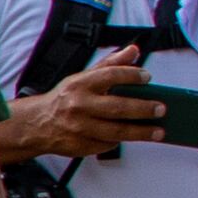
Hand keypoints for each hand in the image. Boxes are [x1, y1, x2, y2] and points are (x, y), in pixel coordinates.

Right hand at [0, 48, 162, 162]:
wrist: (37, 124)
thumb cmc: (63, 100)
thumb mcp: (83, 77)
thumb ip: (110, 64)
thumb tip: (133, 51)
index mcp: (79, 85)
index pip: (110, 75)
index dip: (131, 75)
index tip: (147, 78)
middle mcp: (78, 106)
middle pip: (118, 107)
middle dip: (143, 109)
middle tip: (160, 109)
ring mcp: (79, 128)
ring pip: (116, 131)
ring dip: (141, 132)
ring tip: (158, 131)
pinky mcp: (80, 146)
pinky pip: (107, 144)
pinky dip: (121, 141)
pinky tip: (132, 137)